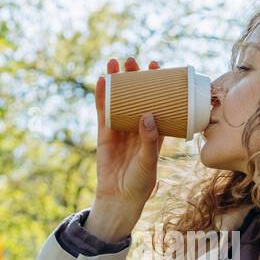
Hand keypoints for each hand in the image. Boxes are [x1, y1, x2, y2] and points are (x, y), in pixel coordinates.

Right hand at [89, 57, 164, 238]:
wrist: (119, 198)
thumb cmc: (140, 183)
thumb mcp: (149, 161)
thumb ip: (150, 141)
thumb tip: (148, 116)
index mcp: (154, 131)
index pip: (158, 102)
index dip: (157, 85)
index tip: (158, 67)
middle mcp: (138, 126)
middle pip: (136, 96)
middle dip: (134, 78)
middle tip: (134, 61)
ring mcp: (120, 129)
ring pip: (118, 100)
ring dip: (117, 82)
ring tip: (116, 63)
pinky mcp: (105, 134)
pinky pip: (103, 112)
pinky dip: (102, 96)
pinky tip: (102, 80)